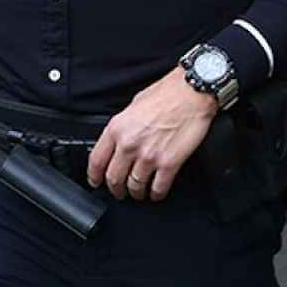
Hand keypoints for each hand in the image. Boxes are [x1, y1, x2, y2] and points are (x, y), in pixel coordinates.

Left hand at [87, 66, 217, 200]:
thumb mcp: (134, 105)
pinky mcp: (169, 163)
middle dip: (116, 189)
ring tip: (139, 193)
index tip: (96, 181)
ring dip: (136, 193)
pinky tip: (157, 192)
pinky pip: (158, 188)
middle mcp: (130, 144)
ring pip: (135, 186)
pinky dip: (156, 194)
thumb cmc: (167, 93)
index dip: (94, 176)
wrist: (192, 92)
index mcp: (117, 128)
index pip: (97, 161)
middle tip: (119, 191)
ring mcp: (149, 156)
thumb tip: (121, 140)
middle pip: (114, 178)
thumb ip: (124, 126)